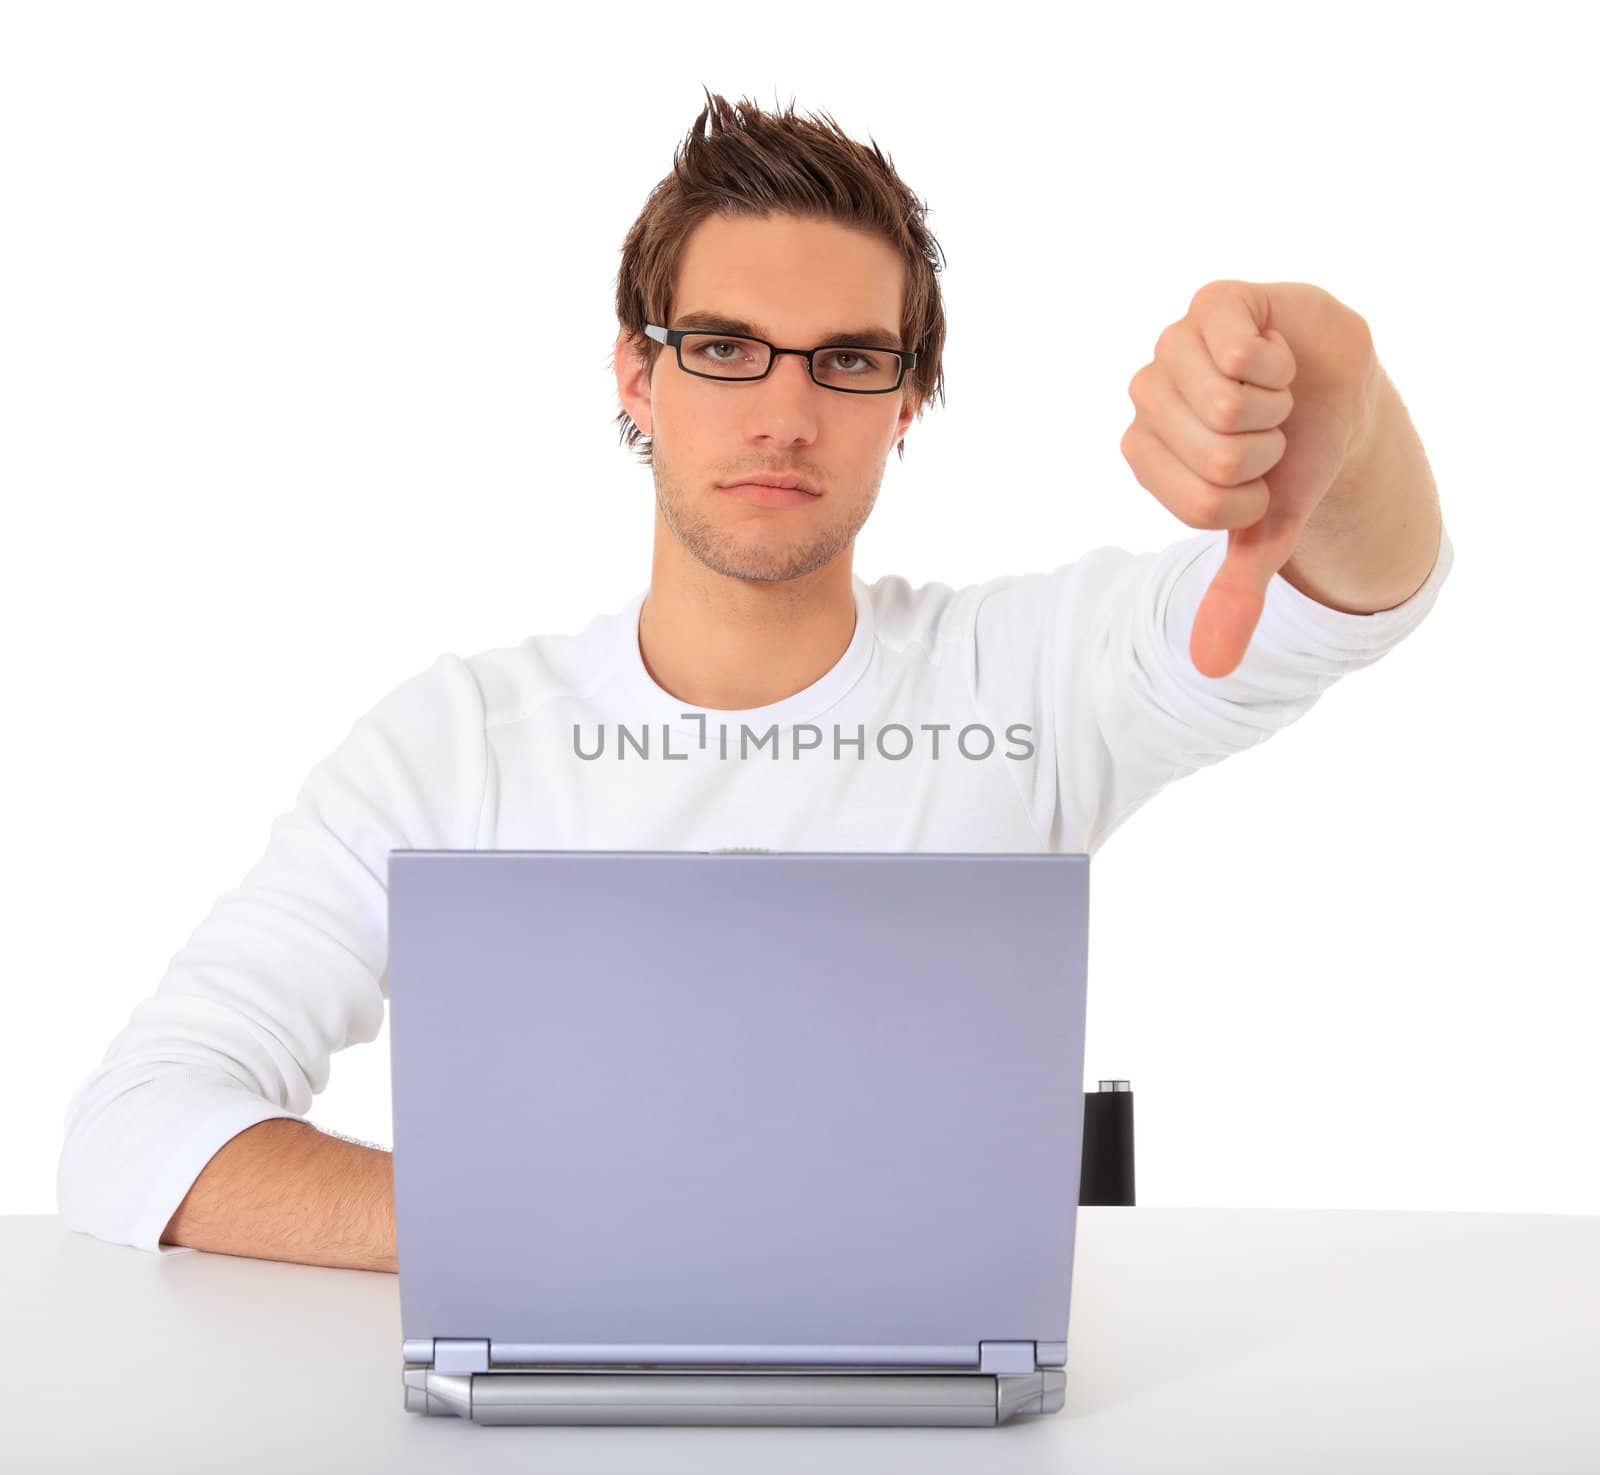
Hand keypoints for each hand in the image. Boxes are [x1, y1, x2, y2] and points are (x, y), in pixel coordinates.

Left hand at [1121, 280, 1378, 677]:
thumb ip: (1235, 593)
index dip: (1249, 496)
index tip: (1257, 478)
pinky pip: (1240, 350)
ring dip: (1273, 407)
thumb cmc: (1290, 461)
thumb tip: (1210, 669)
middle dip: (1266, 451)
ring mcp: (1174, 345)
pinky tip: (1274, 356)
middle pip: (1213, 455)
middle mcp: (1147, 396)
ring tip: (1272, 395)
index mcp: (1145, 452)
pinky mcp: (1213, 303)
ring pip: (1224, 405)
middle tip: (1269, 431)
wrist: (1337, 389)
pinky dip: (1278, 363)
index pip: (1200, 501)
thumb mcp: (1265, 532)